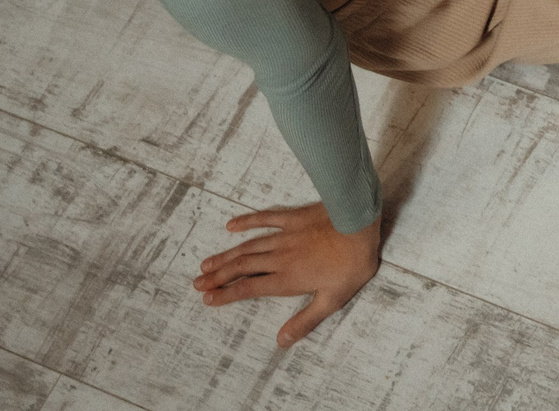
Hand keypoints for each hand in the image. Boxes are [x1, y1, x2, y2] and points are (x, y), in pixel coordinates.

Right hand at [194, 204, 380, 347]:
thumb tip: (282, 341)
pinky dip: (247, 221)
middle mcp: (280, 257)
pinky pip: (265, 218)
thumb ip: (306, 320)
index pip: (249, 289)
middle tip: (197, 283)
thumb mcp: (333, 299)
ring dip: (226, 256)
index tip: (207, 299)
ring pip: (248, 247)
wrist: (361, 222)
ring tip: (206, 264)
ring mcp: (285, 235)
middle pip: (242, 267)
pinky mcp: (294, 217)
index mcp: (287, 278)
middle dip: (218, 276)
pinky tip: (231, 225)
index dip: (226, 294)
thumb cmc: (352, 263)